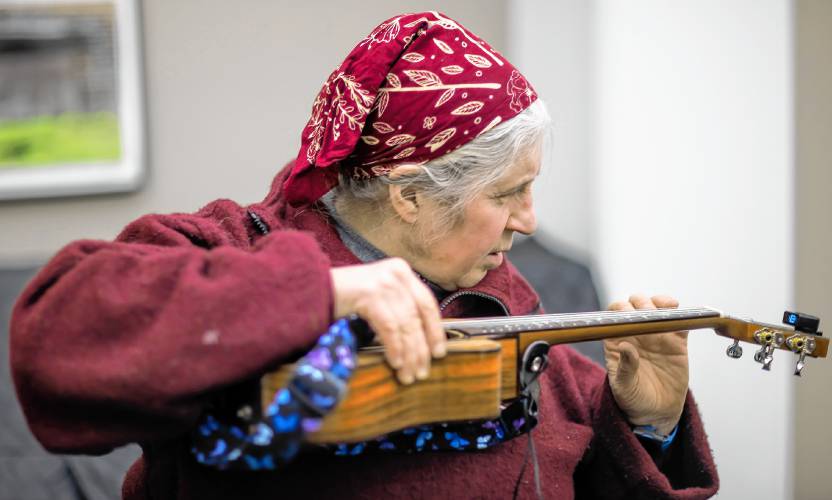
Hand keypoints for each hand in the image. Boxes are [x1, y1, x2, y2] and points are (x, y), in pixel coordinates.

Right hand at [330, 258, 445, 384]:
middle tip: (422, 372)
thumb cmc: (344, 297)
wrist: (311, 288)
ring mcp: (383, 282)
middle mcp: (396, 273)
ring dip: (409, 354)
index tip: (439, 352)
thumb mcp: (378, 296)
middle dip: (421, 349)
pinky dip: (394, 347)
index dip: (435, 330)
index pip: (427, 303)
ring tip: (408, 374)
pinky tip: (395, 362)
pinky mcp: (369, 294)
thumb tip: (421, 341)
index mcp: (401, 271)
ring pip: (406, 325)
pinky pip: (389, 328)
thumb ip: (398, 308)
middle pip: (417, 317)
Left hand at [604, 294, 688, 434]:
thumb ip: (625, 367)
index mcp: (617, 340)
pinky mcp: (676, 341)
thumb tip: (625, 346)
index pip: (615, 314)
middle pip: (636, 305)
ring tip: (666, 307)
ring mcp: (656, 335)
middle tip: (649, 312)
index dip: (621, 309)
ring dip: (660, 302)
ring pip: (657, 308)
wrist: (656, 412)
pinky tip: (680, 315)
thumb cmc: (633, 399)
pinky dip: (681, 315)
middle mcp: (635, 333)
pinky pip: (679, 322)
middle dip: (641, 303)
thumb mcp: (624, 387)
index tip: (629, 314)